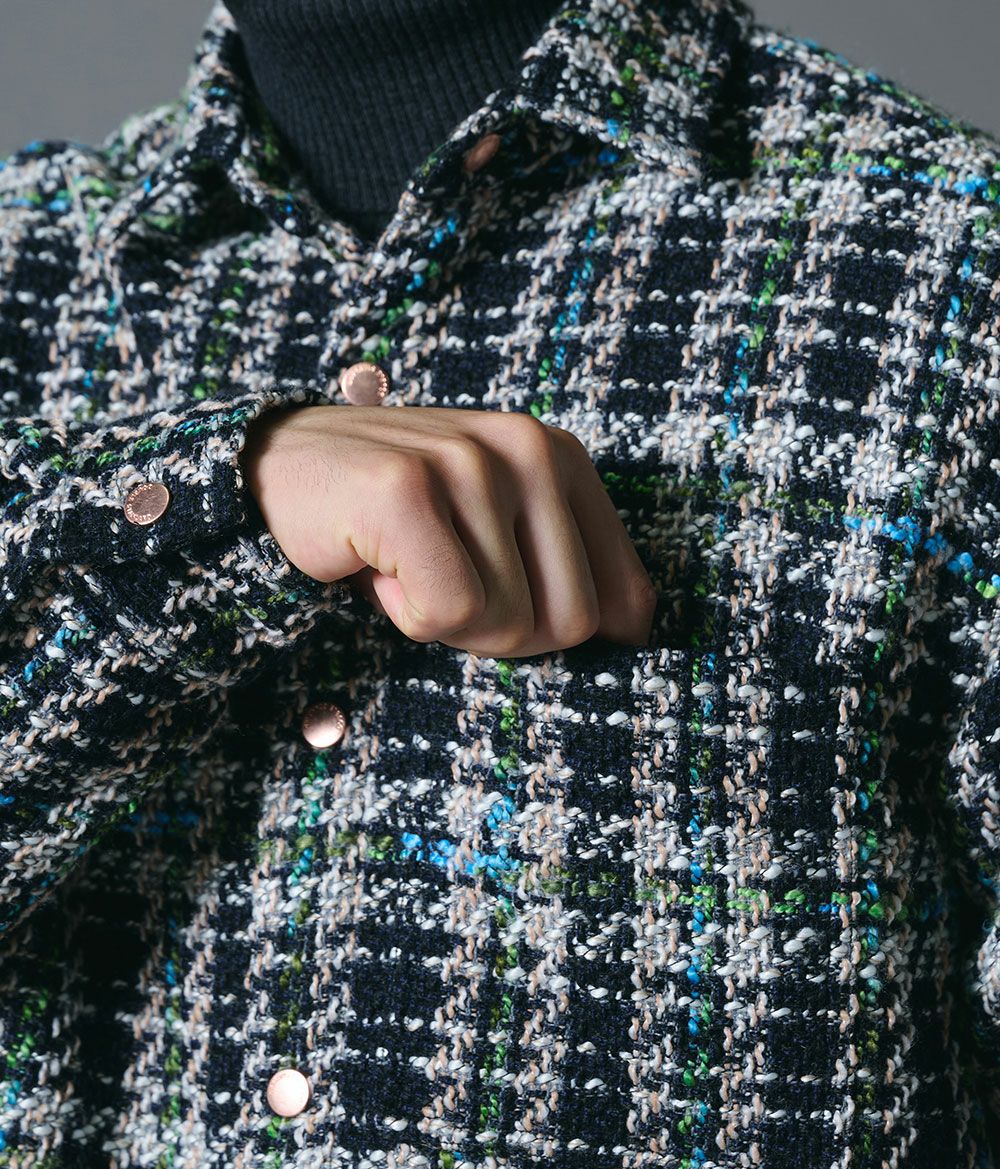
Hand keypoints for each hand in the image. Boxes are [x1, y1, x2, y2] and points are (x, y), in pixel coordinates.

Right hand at [238, 404, 656, 656]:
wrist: (277, 476)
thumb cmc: (399, 521)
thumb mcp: (500, 535)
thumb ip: (575, 572)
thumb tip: (639, 630)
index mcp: (561, 456)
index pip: (621, 599)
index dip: (552, 628)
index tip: (491, 591)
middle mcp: (527, 447)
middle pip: (568, 623)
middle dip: (498, 630)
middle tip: (439, 579)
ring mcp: (468, 463)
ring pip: (507, 623)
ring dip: (442, 619)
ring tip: (403, 562)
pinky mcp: (408, 490)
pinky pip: (447, 612)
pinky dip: (404, 615)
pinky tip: (375, 565)